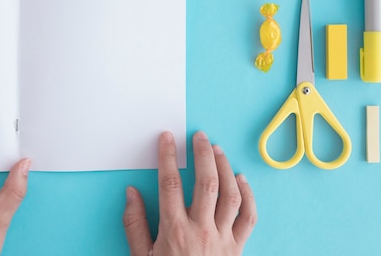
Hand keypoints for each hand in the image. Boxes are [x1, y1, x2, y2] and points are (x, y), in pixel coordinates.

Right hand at [123, 131, 256, 255]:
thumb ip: (134, 224)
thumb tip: (131, 193)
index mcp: (174, 230)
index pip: (170, 183)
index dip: (167, 157)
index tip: (166, 138)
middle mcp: (201, 230)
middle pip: (205, 183)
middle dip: (202, 154)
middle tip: (199, 136)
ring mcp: (223, 238)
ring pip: (229, 195)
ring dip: (225, 168)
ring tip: (217, 150)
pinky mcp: (238, 247)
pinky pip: (249, 217)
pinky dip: (248, 195)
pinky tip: (241, 179)